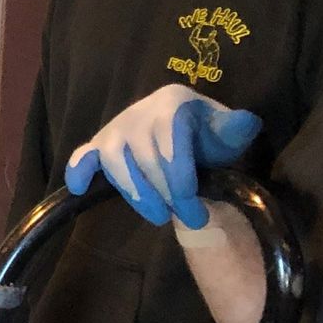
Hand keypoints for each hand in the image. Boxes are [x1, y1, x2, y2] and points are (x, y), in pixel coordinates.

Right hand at [64, 84, 261, 228]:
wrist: (183, 125)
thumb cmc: (206, 134)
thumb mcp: (227, 130)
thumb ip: (236, 128)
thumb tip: (244, 123)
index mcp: (171, 103)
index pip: (171, 147)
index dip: (182, 184)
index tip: (196, 213)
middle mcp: (138, 112)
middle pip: (144, 158)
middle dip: (164, 195)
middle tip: (184, 218)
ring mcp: (114, 128)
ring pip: (114, 161)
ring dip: (134, 192)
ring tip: (156, 215)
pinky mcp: (98, 143)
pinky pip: (82, 156)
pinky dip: (78, 171)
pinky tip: (80, 189)